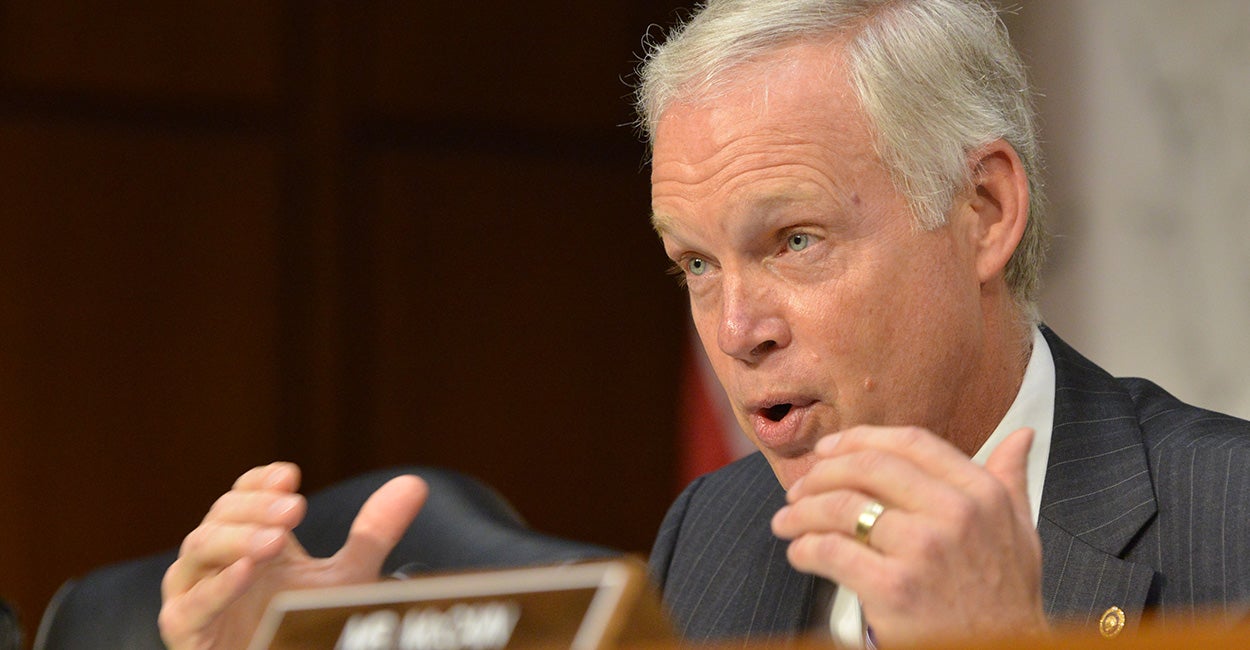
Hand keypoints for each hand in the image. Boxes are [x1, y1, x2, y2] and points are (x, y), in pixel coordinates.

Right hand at [158, 462, 427, 649]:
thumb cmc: (304, 627)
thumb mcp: (345, 576)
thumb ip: (373, 534)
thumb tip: (414, 484)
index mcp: (246, 541)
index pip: (241, 496)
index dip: (259, 482)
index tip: (290, 475)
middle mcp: (215, 562)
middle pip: (220, 517)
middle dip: (255, 508)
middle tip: (294, 507)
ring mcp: (196, 595)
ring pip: (198, 551)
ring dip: (236, 539)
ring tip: (275, 539)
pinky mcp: (187, 633)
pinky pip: (189, 607)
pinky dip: (216, 587)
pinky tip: (245, 571)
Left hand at [771, 426, 1046, 645]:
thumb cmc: (1005, 599)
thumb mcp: (1020, 534)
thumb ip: (1010, 481)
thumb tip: (1021, 437)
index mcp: (981, 493)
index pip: (910, 442)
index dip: (859, 439)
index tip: (829, 450)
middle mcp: (955, 513)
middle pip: (868, 467)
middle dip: (821, 474)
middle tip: (798, 488)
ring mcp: (924, 549)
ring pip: (841, 507)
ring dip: (801, 511)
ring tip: (786, 521)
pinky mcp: (894, 588)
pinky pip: (831, 552)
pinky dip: (804, 549)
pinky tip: (799, 553)